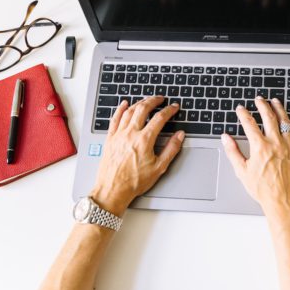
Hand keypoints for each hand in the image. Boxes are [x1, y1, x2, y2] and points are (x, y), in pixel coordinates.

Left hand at [90, 96, 184, 215]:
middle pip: (143, 109)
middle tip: (160, 98)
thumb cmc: (134, 182)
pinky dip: (120, 109)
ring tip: (147, 100)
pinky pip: (115, 118)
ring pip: (129, 111)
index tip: (174, 107)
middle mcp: (130, 134)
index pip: (159, 118)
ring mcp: (118, 135)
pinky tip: (124, 104)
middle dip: (153, 100)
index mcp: (144, 140)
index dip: (169, 110)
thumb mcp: (159, 168)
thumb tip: (179, 136)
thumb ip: (171, 149)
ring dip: (139, 102)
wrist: (112, 190)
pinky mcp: (110, 139)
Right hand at [221, 97, 289, 216]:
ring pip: (285, 121)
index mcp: (260, 147)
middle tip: (259, 99)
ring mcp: (289, 146)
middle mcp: (275, 143)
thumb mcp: (242, 171)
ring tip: (275, 101)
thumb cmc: (264, 190)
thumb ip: (233, 152)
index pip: (249, 124)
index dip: (243, 114)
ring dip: (279, 108)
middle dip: (262, 105)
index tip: (240, 109)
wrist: (284, 202)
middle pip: (268, 117)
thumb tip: (226, 138)